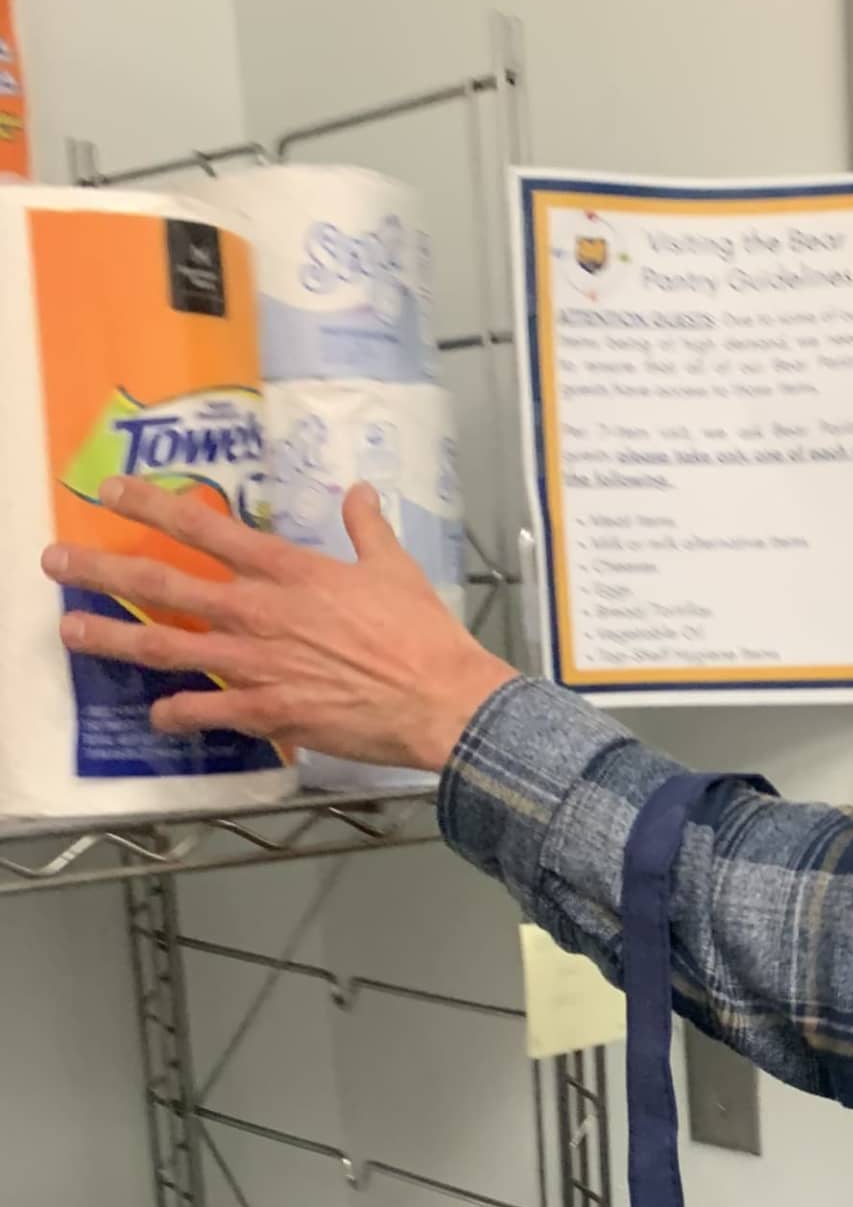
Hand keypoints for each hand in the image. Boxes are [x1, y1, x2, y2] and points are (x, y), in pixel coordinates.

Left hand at [45, 477, 520, 772]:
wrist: (441, 699)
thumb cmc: (422, 636)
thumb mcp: (395, 569)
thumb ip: (367, 529)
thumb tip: (360, 494)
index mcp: (288, 570)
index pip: (205, 527)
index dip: (153, 505)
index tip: (112, 491)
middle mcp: (259, 611)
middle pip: (164, 586)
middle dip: (103, 572)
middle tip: (58, 562)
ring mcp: (257, 664)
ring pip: (167, 648)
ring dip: (114, 640)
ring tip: (71, 632)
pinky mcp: (268, 711)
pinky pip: (207, 712)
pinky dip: (177, 714)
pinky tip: (155, 714)